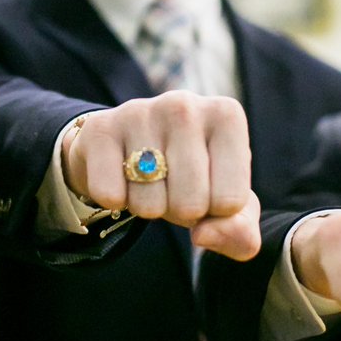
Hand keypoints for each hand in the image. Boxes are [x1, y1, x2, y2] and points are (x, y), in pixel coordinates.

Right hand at [61, 91, 258, 260]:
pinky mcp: (101, 128)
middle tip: (174, 188)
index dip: (216, 212)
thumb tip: (204, 235)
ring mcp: (140, 112)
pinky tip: (121, 178)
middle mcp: (185, 105)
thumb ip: (240, 231)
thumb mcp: (226, 204)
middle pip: (191, 203)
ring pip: (149, 204)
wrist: (127, 151)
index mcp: (226, 115)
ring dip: (148, 208)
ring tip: (149, 181)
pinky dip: (115, 202)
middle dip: (181, 212)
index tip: (207, 188)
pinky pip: (110, 196)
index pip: (231, 201)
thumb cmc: (191, 177)